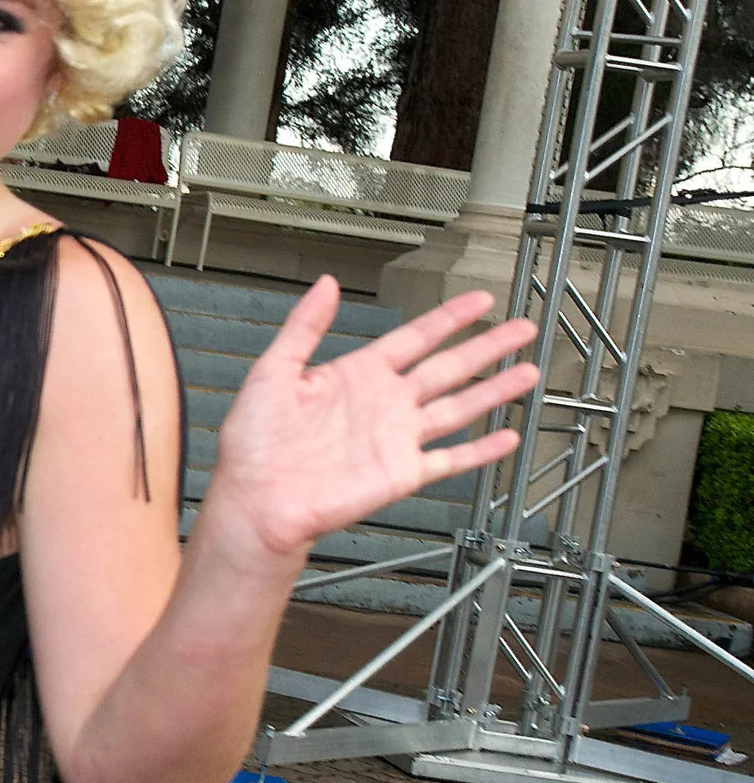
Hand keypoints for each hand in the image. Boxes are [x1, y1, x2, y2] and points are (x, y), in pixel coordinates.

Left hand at [206, 280, 539, 560]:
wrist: (257, 499)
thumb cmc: (254, 443)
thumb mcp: (274, 371)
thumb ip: (304, 326)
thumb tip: (325, 284)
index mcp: (356, 375)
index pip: (414, 338)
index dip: (448, 319)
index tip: (478, 301)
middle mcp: (383, 404)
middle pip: (448, 367)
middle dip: (487, 347)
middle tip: (521, 328)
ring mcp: (396, 438)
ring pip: (458, 408)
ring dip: (494, 392)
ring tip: (528, 372)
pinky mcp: (402, 473)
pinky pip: (450, 459)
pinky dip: (480, 450)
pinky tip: (506, 437)